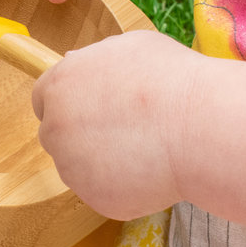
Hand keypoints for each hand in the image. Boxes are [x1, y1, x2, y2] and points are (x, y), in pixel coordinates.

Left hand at [31, 30, 203, 218]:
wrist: (202, 127)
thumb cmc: (172, 80)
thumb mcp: (127, 48)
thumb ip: (93, 61)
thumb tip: (76, 64)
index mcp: (59, 86)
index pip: (43, 98)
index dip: (67, 104)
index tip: (89, 110)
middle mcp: (56, 127)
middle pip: (57, 135)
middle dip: (82, 135)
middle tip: (124, 132)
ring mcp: (72, 167)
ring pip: (80, 168)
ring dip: (103, 162)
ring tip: (146, 148)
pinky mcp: (94, 198)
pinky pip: (104, 193)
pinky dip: (124, 186)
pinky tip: (152, 170)